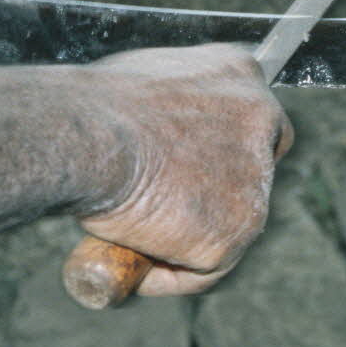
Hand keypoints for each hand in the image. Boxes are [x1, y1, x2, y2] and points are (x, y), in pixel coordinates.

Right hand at [77, 44, 292, 295]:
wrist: (85, 137)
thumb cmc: (91, 110)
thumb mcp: (137, 88)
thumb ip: (165, 110)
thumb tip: (145, 141)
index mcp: (235, 72)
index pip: (253, 117)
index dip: (224, 150)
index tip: (192, 172)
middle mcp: (260, 118)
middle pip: (253, 171)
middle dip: (215, 198)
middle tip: (162, 212)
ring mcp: (255, 177)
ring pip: (227, 227)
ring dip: (183, 239)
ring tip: (126, 233)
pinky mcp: (239, 229)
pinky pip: (203, 269)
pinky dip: (167, 273)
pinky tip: (129, 254)